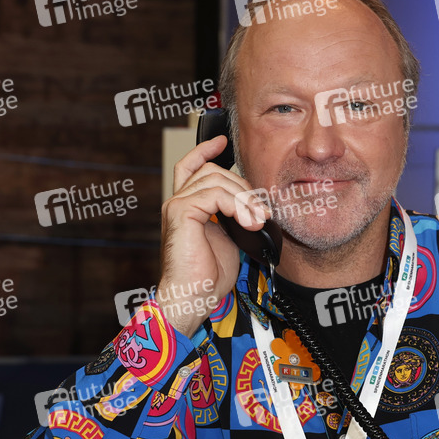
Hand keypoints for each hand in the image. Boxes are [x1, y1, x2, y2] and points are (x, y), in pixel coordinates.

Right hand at [157, 135, 269, 335]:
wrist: (193, 296)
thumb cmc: (208, 276)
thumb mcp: (230, 239)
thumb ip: (235, 217)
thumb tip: (255, 207)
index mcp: (188, 207)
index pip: (191, 167)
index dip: (206, 150)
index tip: (223, 141)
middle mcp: (178, 202)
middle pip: (212, 171)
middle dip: (243, 186)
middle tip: (262, 212)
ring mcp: (177, 205)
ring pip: (215, 179)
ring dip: (244, 198)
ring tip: (258, 221)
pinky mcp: (180, 212)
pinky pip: (213, 194)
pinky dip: (236, 205)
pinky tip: (247, 222)